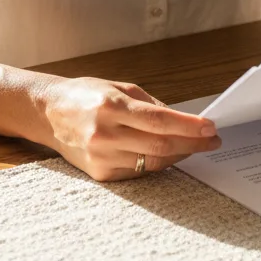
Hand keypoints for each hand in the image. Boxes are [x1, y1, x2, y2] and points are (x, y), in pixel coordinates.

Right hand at [37, 76, 220, 180]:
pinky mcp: (100, 173)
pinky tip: (171, 154)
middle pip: (160, 144)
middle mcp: (104, 134)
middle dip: (192, 143)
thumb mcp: (119, 86)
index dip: (188, 126)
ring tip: (196, 146)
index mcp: (110, 106)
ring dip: (180, 155)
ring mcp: (101, 157)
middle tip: (212, 140)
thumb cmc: (85, 94)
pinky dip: (159, 162)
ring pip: (152, 161)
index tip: (210, 127)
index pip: (159, 121)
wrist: (48, 113)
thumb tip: (182, 120)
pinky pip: (139, 170)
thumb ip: (151, 104)